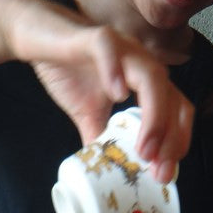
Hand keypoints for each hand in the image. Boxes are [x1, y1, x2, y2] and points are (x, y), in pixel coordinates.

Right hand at [0, 0, 192, 182]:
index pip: (175, 110)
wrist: (36, 37)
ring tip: (144, 148)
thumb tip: (106, 173)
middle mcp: (141, 63)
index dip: (176, 142)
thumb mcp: (86, 114)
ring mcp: (121, 48)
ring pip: (151, 77)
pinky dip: (116, 71)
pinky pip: (110, 50)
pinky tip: (117, 95)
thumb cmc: (68, 71)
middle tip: (158, 169)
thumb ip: (101, 138)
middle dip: (171, 137)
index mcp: (145, 81)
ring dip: (154, 115)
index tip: (165, 175)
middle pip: (173, 97)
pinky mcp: (93, 37)